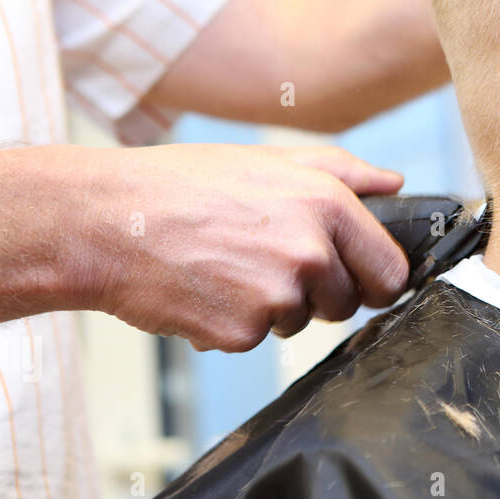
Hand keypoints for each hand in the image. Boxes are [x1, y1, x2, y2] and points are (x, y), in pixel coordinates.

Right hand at [75, 143, 409, 351]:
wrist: (106, 222)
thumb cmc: (183, 185)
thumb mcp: (269, 160)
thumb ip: (343, 170)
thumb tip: (393, 183)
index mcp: (328, 205)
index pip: (390, 270)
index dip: (376, 280)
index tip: (360, 282)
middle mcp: (312, 252)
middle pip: (347, 302)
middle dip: (318, 292)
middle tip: (267, 262)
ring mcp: (278, 296)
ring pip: (298, 320)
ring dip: (271, 305)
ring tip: (225, 266)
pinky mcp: (242, 333)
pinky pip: (255, 338)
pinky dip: (232, 323)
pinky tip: (203, 288)